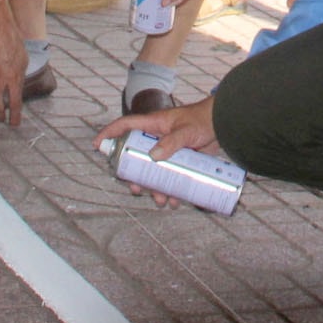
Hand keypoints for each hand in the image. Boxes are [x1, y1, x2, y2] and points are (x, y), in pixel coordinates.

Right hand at [94, 97, 217, 207]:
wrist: (224, 124)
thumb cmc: (203, 120)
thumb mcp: (186, 131)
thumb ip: (172, 141)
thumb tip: (153, 157)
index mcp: (154, 124)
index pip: (126, 126)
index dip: (109, 134)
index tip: (97, 145)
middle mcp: (157, 138)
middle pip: (137, 157)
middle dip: (135, 176)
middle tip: (136, 189)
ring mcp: (168, 150)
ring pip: (154, 171)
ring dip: (155, 188)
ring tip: (161, 202)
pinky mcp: (180, 160)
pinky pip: (170, 177)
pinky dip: (171, 190)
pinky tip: (175, 201)